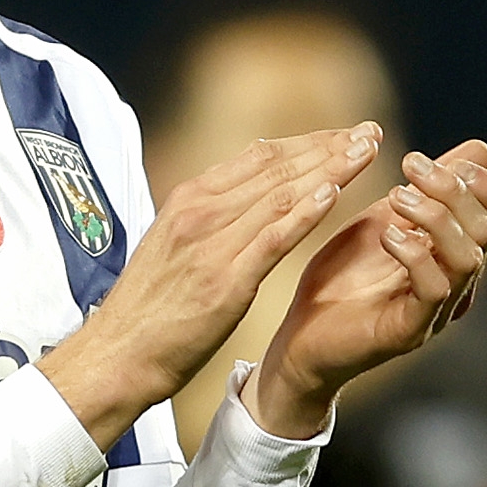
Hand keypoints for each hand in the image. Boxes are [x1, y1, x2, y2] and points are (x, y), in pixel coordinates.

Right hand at [39, 124, 380, 450]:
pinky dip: (305, 213)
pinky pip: (273, 238)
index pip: (259, 156)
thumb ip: (207, 218)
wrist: (117, 354)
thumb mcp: (172, 245)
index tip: (343, 134)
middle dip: (328, 146)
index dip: (307, 141)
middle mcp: (200, 211)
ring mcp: (211, 244)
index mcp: (188, 199)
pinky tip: (334, 194)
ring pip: (280, 194)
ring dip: (329, 169)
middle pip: (276, 166)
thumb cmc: (146, 308)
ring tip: (366, 152)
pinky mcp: (224, 281)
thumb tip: (240, 194)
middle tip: (369, 132)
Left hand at [247, 140, 486, 436]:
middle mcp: (457, 286)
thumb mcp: (389, 219)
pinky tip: (386, 236)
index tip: (437, 161)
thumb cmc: (344, 278)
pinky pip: (434, 290)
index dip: (486, 186)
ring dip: (436, 216)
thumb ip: (429, 189)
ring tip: (396, 196)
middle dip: (453, 189)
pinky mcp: (408, 331)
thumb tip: (480, 149)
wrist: (301, 337)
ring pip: (469, 258)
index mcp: (456, 257)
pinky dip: (414, 253)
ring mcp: (436, 311)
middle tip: (409, 166)